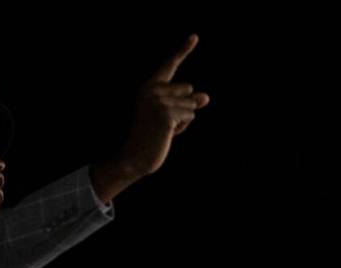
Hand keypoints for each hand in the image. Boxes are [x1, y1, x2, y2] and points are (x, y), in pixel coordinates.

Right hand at [118, 34, 209, 175]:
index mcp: (148, 87)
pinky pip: (190, 116)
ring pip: (191, 105)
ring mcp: (158, 101)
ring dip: (183, 121)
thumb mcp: (170, 117)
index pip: (169, 65)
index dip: (183, 49)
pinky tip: (166, 135)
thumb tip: (206, 97)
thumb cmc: (151, 138)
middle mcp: (151, 90)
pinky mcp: (165, 113)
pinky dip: (182, 128)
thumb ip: (186, 104)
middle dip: (183, 108)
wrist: (134, 158)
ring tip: (163, 130)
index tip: (195, 36)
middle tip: (162, 124)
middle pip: (188, 90)